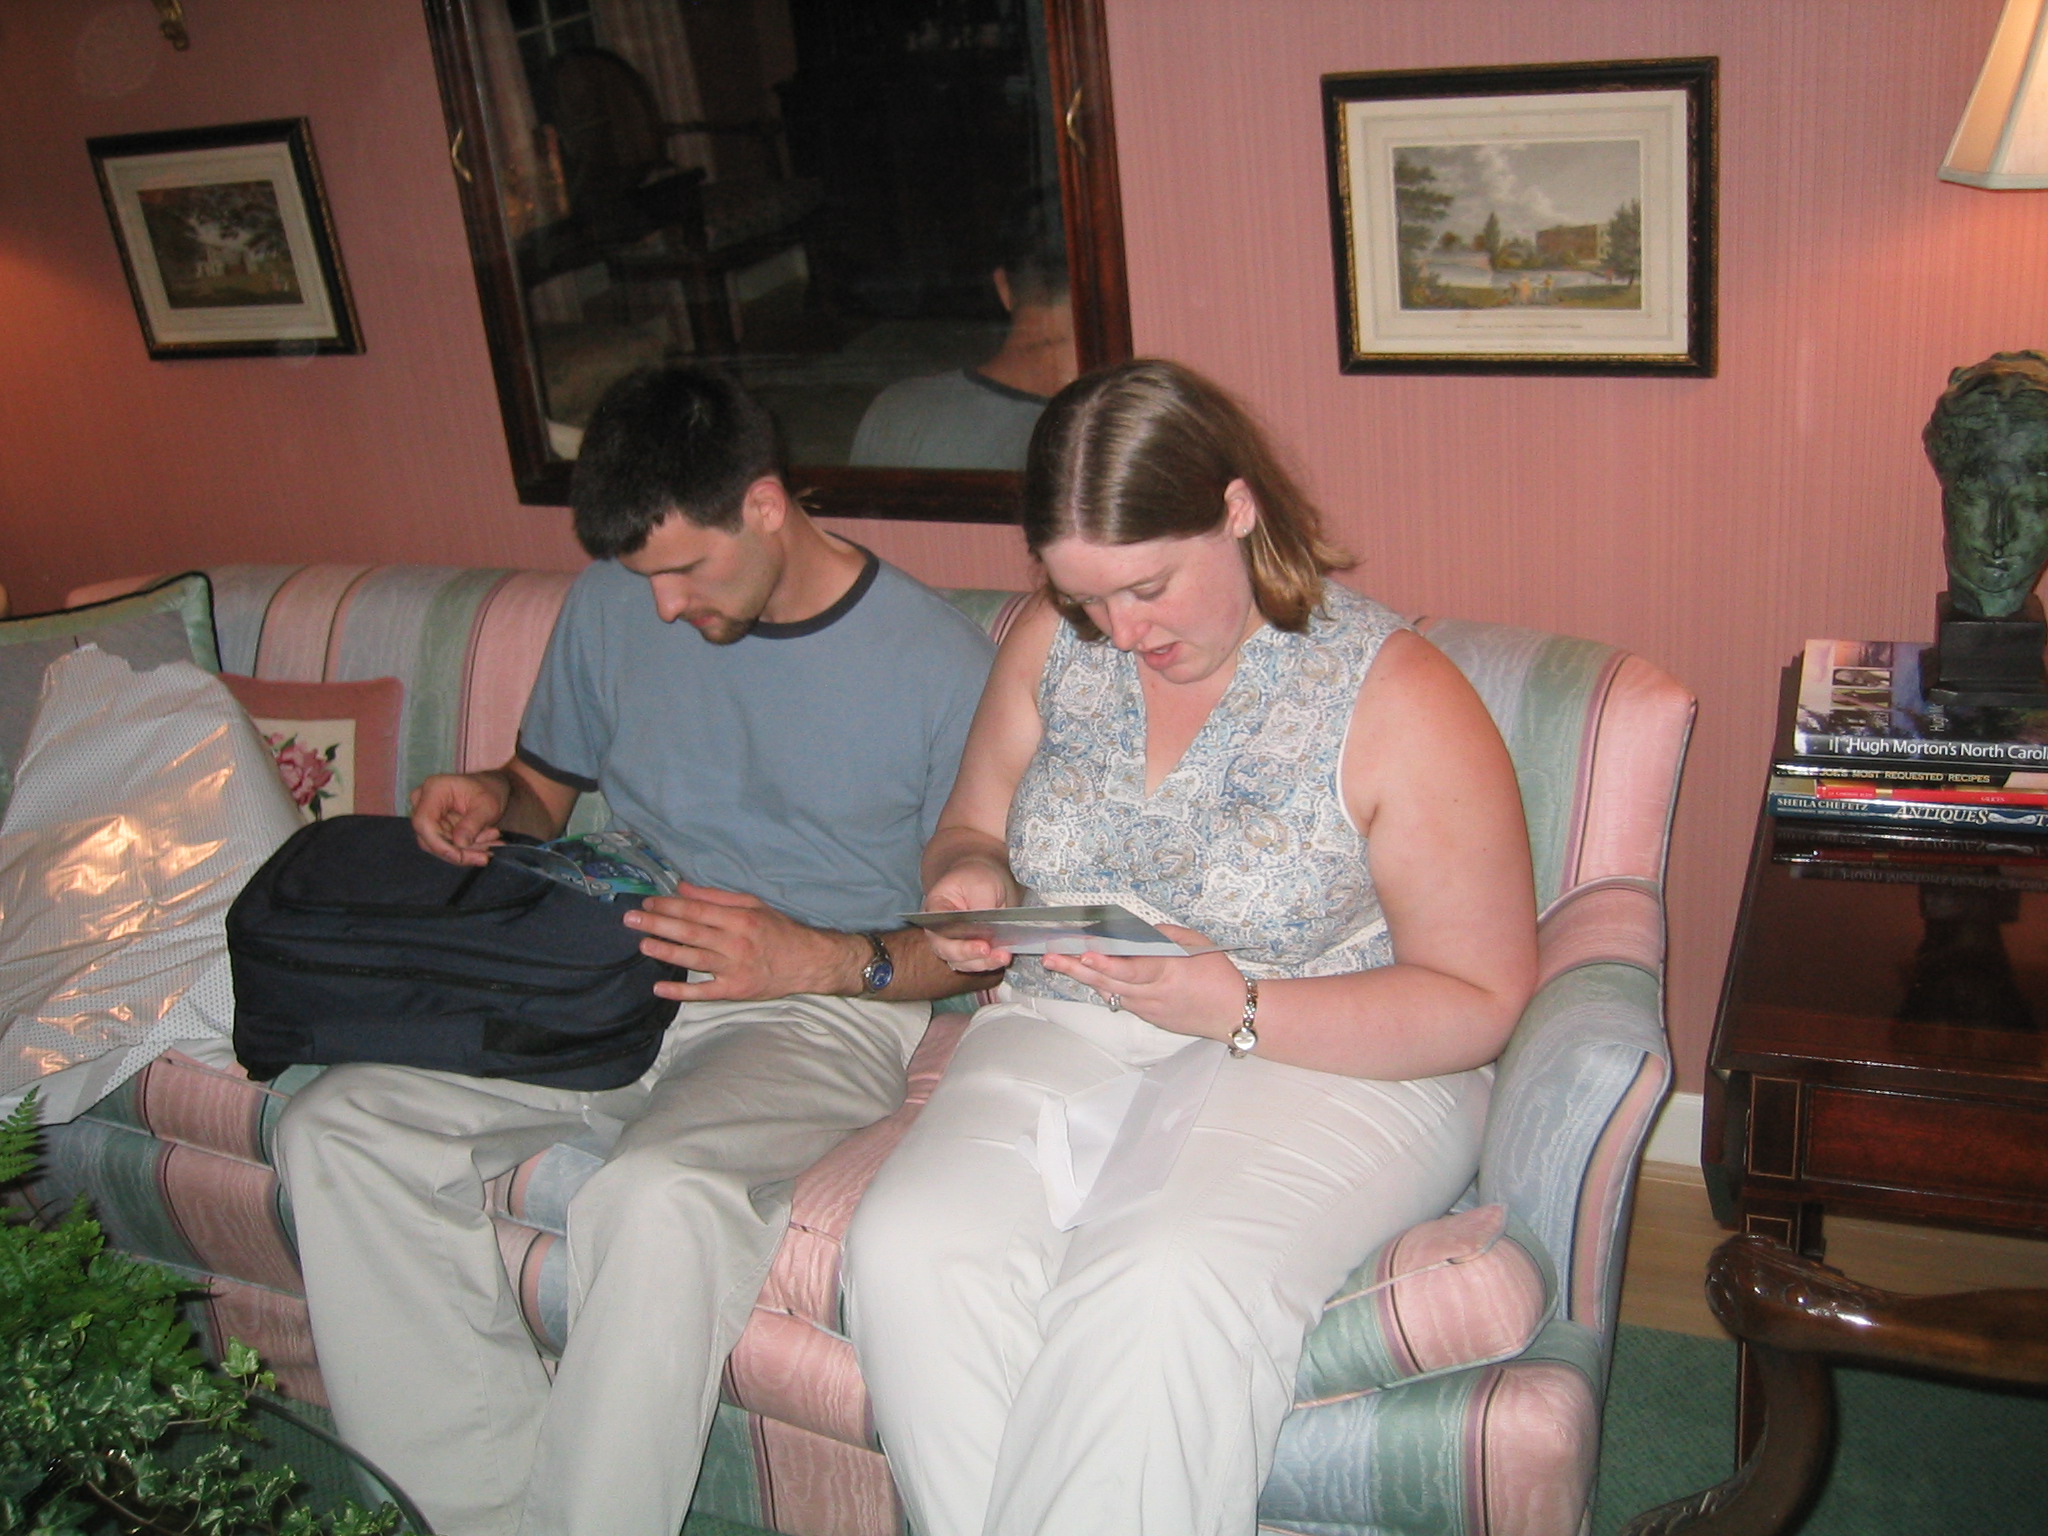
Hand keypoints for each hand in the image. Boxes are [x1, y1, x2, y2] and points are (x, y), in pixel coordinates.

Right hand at [410, 771, 511, 865]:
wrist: (491, 788)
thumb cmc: (489, 790)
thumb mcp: (488, 806)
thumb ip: (473, 824)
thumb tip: (459, 843)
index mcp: (434, 789)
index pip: (424, 822)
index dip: (438, 844)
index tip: (460, 856)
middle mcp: (423, 801)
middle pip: (430, 837)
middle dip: (459, 851)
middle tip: (485, 856)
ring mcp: (427, 814)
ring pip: (438, 845)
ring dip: (465, 852)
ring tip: (491, 848)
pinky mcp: (434, 827)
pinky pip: (445, 845)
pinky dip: (466, 850)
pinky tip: (485, 847)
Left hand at [625, 883, 862, 1002]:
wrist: (808, 962)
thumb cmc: (778, 930)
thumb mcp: (752, 905)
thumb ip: (715, 897)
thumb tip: (682, 888)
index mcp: (739, 918)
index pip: (697, 911)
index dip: (669, 906)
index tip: (648, 902)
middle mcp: (735, 943)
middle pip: (690, 933)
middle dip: (657, 924)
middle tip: (631, 919)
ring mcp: (734, 969)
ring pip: (693, 960)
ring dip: (665, 952)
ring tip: (643, 945)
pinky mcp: (735, 990)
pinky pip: (704, 992)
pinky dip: (681, 991)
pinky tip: (659, 987)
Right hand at [920, 857, 1017, 972]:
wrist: (984, 878)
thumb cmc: (978, 878)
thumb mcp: (982, 885)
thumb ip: (982, 908)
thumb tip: (988, 931)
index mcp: (935, 909)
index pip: (939, 930)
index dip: (958, 943)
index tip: (982, 946)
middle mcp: (939, 930)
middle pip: (947, 951)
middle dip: (971, 956)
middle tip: (992, 952)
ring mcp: (952, 942)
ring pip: (961, 962)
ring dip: (983, 963)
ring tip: (1003, 957)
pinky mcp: (968, 950)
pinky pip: (974, 962)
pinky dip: (988, 963)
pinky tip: (1002, 957)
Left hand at [1042, 925, 1244, 1040]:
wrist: (1234, 1014)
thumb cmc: (1218, 975)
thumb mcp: (1197, 945)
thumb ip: (1165, 936)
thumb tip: (1135, 931)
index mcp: (1168, 973)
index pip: (1131, 970)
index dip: (1107, 963)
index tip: (1085, 954)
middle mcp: (1153, 994)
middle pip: (1109, 982)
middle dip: (1076, 969)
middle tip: (1051, 957)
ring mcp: (1148, 1009)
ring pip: (1109, 992)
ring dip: (1083, 977)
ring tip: (1057, 962)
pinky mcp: (1148, 1017)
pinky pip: (1120, 999)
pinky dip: (1103, 986)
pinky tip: (1087, 974)